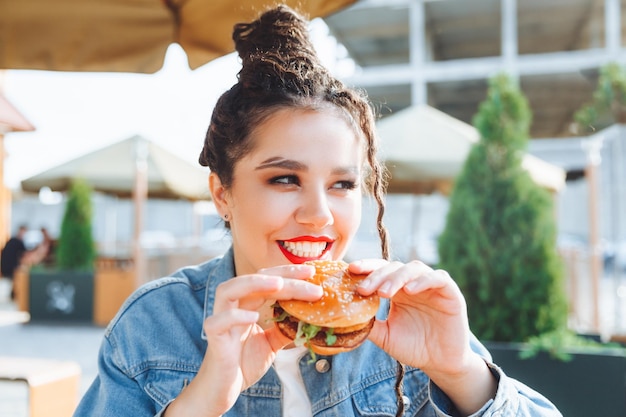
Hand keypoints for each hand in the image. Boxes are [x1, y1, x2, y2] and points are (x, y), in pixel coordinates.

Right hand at [165, 264, 321, 415]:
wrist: (222, 391)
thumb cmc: (243, 364)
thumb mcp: (271, 343)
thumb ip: (286, 328)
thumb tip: (311, 318)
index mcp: (246, 304)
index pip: (266, 280)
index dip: (288, 274)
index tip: (312, 272)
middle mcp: (232, 307)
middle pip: (254, 280)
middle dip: (282, 276)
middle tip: (309, 276)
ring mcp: (220, 321)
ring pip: (229, 290)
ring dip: (253, 284)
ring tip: (279, 284)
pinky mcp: (213, 338)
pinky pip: (218, 321)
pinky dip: (235, 316)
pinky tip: (254, 316)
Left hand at [352, 259, 496, 414]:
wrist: (440, 363)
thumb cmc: (413, 347)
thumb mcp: (386, 336)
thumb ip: (369, 324)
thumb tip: (343, 318)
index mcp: (397, 289)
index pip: (380, 270)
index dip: (366, 268)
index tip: (350, 271)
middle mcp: (413, 283)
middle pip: (394, 267)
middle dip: (377, 275)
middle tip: (364, 288)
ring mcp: (432, 286)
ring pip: (414, 268)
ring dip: (397, 277)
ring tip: (384, 292)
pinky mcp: (450, 292)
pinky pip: (438, 278)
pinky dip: (423, 280)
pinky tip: (410, 290)